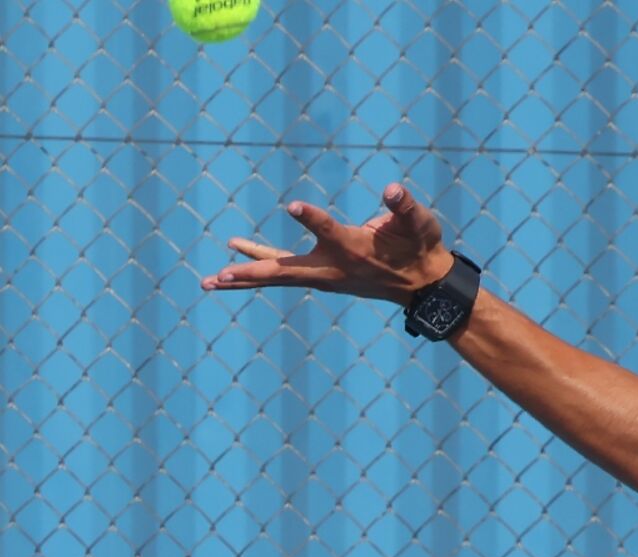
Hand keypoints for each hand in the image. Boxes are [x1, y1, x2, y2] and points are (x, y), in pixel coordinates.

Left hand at [199, 183, 453, 305]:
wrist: (423, 283)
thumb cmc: (421, 247)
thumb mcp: (420, 224)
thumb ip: (405, 208)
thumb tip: (393, 190)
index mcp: (355, 249)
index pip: (329, 232)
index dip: (312, 219)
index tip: (293, 205)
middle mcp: (334, 267)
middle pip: (285, 270)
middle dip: (252, 270)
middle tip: (219, 274)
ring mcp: (325, 274)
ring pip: (278, 275)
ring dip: (245, 274)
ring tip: (211, 278)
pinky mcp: (322, 273)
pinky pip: (285, 271)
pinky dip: (260, 264)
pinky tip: (236, 256)